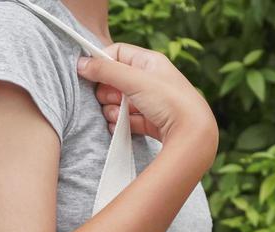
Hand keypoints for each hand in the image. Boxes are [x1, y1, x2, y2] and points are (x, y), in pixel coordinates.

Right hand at [75, 42, 218, 152]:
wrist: (193, 135)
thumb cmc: (170, 102)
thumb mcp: (134, 80)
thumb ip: (106, 71)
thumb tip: (81, 64)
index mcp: (150, 62)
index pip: (117, 53)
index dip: (102, 63)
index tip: (90, 74)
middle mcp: (151, 80)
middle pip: (115, 80)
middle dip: (107, 92)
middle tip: (112, 98)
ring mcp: (151, 102)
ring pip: (119, 102)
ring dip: (113, 110)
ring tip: (120, 115)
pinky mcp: (151, 122)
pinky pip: (127, 120)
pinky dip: (121, 124)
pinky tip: (122, 127)